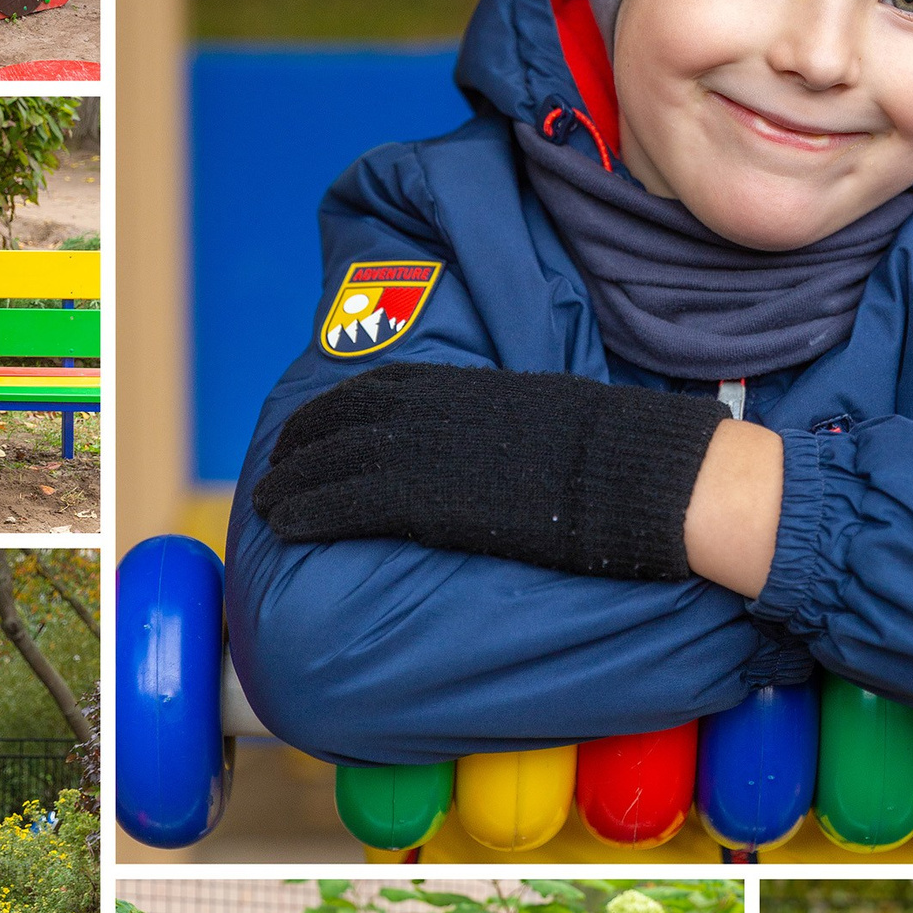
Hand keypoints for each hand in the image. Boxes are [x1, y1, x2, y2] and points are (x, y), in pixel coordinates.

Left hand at [253, 362, 734, 585]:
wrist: (647, 477)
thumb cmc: (623, 457)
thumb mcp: (555, 418)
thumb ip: (511, 426)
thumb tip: (510, 448)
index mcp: (471, 390)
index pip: (383, 388)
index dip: (338, 410)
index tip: (313, 428)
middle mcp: (440, 414)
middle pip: (345, 420)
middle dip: (302, 445)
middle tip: (276, 468)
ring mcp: (433, 454)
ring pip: (334, 460)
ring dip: (291, 481)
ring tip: (265, 503)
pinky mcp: (432, 500)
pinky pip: (349, 502)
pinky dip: (310, 510)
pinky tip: (286, 524)